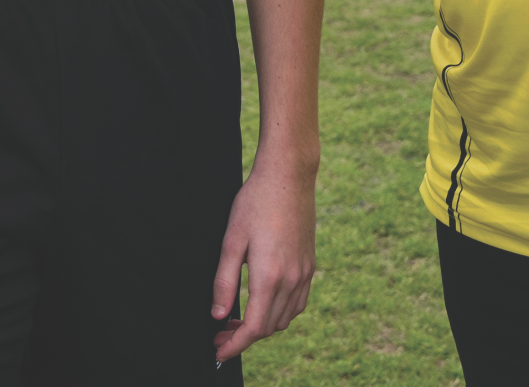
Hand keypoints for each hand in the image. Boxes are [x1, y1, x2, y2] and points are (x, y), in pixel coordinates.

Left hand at [210, 150, 317, 360]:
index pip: (254, 327)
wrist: (288, 176)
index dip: (235, 345)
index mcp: (270, 276)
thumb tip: (218, 314)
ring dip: (262, 327)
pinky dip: (281, 313)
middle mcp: (292, 279)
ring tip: (238, 320)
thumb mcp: (231, 240)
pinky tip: (264, 304)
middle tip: (220, 333)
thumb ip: (224, 281)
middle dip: (244, 337)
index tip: (218, 351)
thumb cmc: (256, 203)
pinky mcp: (310, 264)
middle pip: (269, 327)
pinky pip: (298, 303)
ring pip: (285, 318)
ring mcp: (305, 273)